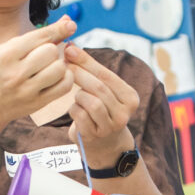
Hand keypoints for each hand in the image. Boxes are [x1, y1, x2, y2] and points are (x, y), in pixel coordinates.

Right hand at [0, 17, 75, 129]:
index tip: (70, 25)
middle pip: (51, 52)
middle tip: (43, 56)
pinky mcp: (37, 103)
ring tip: (49, 67)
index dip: (58, 29)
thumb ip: (35, 37)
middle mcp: (15, 73)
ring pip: (60, 69)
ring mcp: (27, 91)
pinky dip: (65, 78)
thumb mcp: (5, 50)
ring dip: (59, 65)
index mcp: (5, 55)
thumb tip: (67, 21)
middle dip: (51, 50)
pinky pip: (64, 86)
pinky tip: (56, 77)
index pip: (40, 37)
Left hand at [64, 44, 140, 167]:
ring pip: (90, 102)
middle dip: (79, 74)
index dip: (87, 61)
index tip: (70, 49)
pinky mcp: (96, 136)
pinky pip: (80, 116)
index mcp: (130, 97)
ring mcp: (111, 126)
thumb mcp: (105, 92)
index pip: (107, 75)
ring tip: (77, 97)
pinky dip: (73, 109)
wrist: (106, 146)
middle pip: (98, 87)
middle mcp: (125, 112)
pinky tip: (75, 110)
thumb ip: (92, 72)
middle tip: (64, 65)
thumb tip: (71, 48)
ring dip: (78, 96)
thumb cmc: (101, 112)